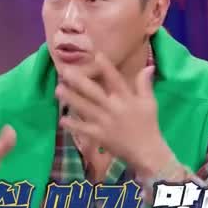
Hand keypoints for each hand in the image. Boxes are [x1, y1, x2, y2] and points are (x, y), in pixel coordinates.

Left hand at [55, 53, 174, 177]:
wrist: (146, 152)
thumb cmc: (148, 125)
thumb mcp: (149, 103)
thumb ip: (145, 84)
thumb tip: (148, 66)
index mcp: (126, 99)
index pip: (115, 79)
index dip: (106, 67)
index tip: (96, 55)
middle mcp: (114, 108)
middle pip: (94, 92)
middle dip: (79, 82)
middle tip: (65, 71)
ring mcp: (105, 123)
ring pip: (85, 108)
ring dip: (71, 99)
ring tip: (58, 90)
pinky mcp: (99, 136)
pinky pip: (83, 129)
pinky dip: (73, 125)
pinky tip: (62, 119)